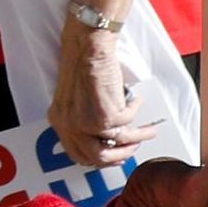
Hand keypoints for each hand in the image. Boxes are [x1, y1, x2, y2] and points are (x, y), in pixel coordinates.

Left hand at [48, 24, 158, 164]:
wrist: (88, 48)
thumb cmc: (83, 66)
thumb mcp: (75, 99)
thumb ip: (82, 119)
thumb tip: (105, 137)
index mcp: (59, 122)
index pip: (77, 154)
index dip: (98, 159)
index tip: (113, 157)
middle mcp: (69, 126)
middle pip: (98, 157)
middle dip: (120, 155)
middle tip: (132, 149)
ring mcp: (87, 124)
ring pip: (117, 144)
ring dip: (136, 139)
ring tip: (148, 132)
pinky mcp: (106, 116)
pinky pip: (128, 122)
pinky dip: (135, 111)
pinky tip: (135, 101)